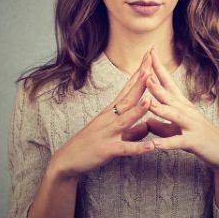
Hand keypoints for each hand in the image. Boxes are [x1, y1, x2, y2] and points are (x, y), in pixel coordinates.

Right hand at [52, 50, 156, 179]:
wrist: (67, 160)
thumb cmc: (90, 144)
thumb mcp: (113, 134)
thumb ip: (132, 130)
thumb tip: (147, 126)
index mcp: (111, 111)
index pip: (128, 87)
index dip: (139, 73)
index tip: (149, 57)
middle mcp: (109, 117)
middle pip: (128, 97)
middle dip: (141, 81)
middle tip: (151, 64)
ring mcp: (108, 133)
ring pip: (125, 119)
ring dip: (138, 110)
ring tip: (150, 99)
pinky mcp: (107, 150)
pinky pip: (125, 149)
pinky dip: (138, 147)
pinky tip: (151, 146)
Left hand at [144, 46, 218, 172]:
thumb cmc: (199, 139)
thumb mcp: (178, 131)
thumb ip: (162, 126)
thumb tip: (146, 121)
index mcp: (182, 105)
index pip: (168, 82)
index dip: (158, 67)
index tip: (149, 50)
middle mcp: (186, 111)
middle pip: (169, 92)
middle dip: (155, 79)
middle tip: (144, 64)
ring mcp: (191, 125)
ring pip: (173, 114)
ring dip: (159, 106)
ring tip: (146, 100)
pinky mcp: (193, 142)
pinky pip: (178, 142)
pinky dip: (166, 143)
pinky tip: (154, 144)